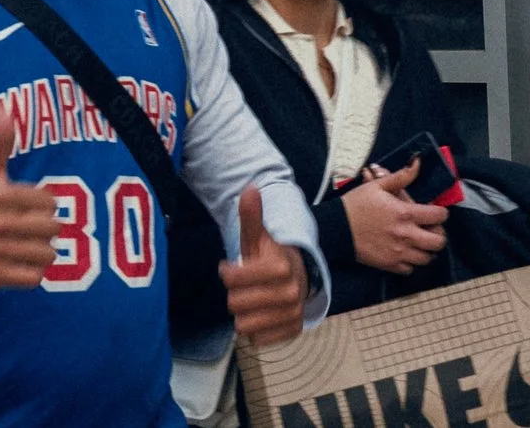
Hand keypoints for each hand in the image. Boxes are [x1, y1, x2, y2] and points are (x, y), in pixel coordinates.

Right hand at [0, 103, 63, 290]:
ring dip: (42, 254)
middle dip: (47, 231)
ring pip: (47, 255)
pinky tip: (20, 265)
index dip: (46, 206)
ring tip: (27, 248)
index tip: (32, 208)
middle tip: (32, 230)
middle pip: (53, 229)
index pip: (50, 201)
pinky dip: (32, 274)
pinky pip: (33, 279)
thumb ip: (0, 142)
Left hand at [220, 186, 308, 346]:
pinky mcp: (292, 331)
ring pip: (243, 326)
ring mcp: (292, 314)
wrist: (301, 277)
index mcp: (280, 266)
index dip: (228, 273)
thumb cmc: (272, 258)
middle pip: (235, 304)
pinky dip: (256, 330)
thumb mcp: (259, 238)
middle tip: (245, 287)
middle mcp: (290, 292)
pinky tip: (262, 315)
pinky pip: (257, 341)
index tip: (232, 267)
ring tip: (252, 301)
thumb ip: (252, 216)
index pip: (231, 279)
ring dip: (244, 314)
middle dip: (235, 295)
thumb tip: (249, 188)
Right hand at [341, 159, 447, 274]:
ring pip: (427, 258)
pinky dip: (411, 262)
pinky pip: (410, 269)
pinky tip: (405, 252)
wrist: (336, 228)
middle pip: (439, 242)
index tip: (435, 211)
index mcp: (405, 214)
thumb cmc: (357, 204)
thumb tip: (418, 162)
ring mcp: (398, 253)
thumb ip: (401, 176)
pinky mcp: (389, 265)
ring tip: (420, 242)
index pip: (439, 216)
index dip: (441, 213)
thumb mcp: (378, 185)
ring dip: (427, 250)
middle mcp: (406, 236)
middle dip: (439, 234)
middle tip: (430, 229)